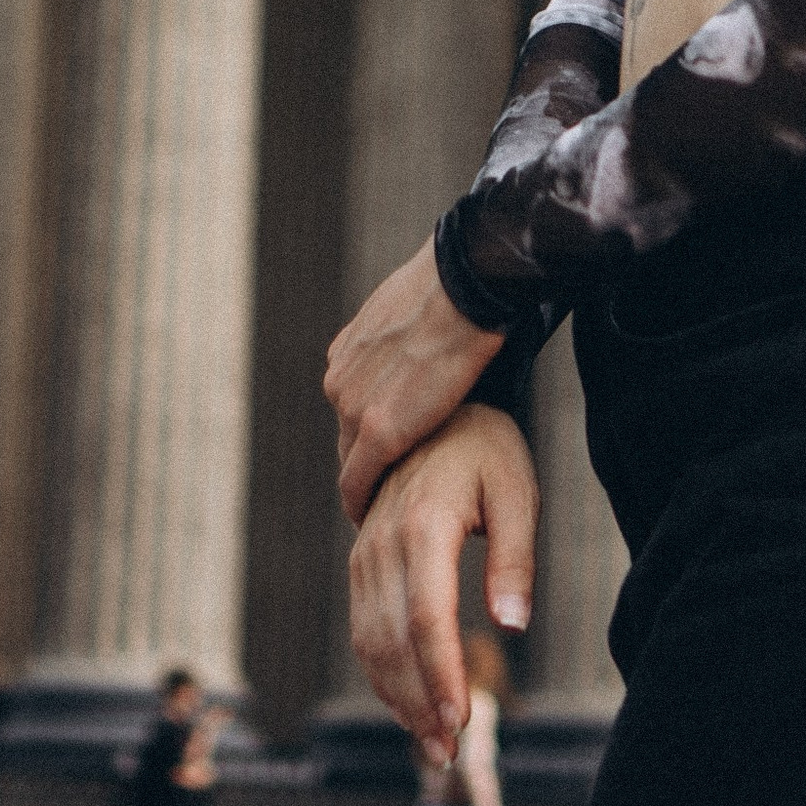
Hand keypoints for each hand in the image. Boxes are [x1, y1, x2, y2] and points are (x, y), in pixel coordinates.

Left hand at [325, 240, 502, 522]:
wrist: (464, 286)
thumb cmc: (453, 287)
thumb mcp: (411, 306)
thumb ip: (400, 333)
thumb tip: (417, 336)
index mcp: (349, 352)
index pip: (351, 406)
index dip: (366, 435)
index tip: (380, 457)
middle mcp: (341, 379)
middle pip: (347, 437)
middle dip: (363, 463)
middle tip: (384, 492)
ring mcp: (353, 405)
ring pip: (351, 460)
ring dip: (365, 485)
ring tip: (382, 511)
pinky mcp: (376, 431)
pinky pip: (357, 481)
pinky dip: (361, 503)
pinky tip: (370, 519)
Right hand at [349, 404, 537, 762]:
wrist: (434, 410)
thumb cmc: (486, 449)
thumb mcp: (517, 492)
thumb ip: (515, 559)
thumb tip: (514, 626)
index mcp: (423, 525)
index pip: (428, 618)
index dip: (441, 676)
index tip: (462, 720)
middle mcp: (383, 544)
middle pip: (393, 641)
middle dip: (419, 704)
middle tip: (448, 753)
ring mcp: (365, 554)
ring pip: (371, 641)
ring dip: (396, 698)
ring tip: (432, 743)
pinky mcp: (362, 563)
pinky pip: (363, 628)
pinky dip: (381, 673)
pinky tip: (409, 704)